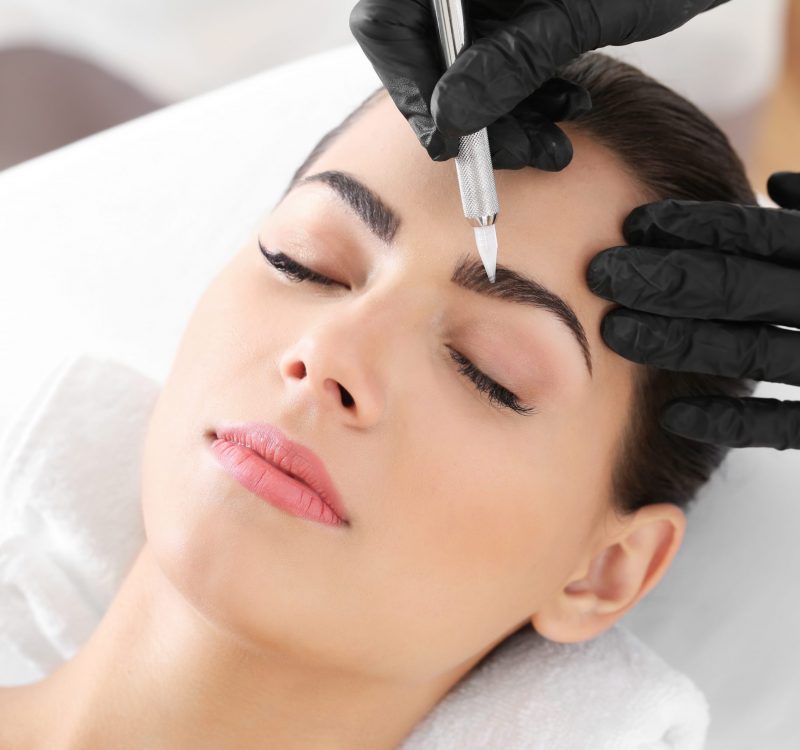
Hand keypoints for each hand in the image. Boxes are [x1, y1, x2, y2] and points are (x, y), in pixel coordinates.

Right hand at [349, 0, 727, 169]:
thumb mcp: (587, 7)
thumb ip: (513, 60)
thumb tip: (450, 119)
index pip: (389, 21)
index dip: (411, 88)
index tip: (448, 142)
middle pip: (424, 48)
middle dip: (472, 114)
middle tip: (519, 154)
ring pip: (462, 62)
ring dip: (505, 115)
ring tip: (554, 144)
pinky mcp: (511, 1)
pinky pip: (495, 55)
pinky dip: (524, 93)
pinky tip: (564, 108)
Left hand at [586, 172, 799, 450]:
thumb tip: (778, 186)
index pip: (763, 236)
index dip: (698, 227)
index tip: (636, 223)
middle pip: (743, 289)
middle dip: (667, 280)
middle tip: (600, 273)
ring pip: (753, 350)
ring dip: (681, 342)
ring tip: (617, 333)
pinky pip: (787, 425)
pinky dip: (733, 418)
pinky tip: (674, 415)